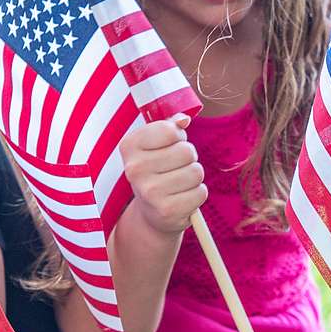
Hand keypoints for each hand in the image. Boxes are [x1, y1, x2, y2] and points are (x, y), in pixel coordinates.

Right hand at [119, 114, 206, 235]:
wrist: (150, 212)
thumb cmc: (157, 170)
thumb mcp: (156, 145)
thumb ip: (170, 127)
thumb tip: (184, 119)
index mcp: (129, 146)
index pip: (170, 130)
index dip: (178, 137)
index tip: (169, 146)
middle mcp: (135, 169)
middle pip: (187, 151)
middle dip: (188, 158)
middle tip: (175, 168)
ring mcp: (150, 192)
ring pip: (196, 172)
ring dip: (193, 177)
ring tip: (179, 183)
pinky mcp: (167, 210)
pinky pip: (201, 192)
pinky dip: (197, 194)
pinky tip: (181, 197)